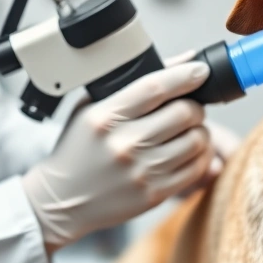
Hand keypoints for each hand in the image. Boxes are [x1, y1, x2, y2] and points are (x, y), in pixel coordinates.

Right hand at [22, 62, 214, 252]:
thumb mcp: (91, 109)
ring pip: (196, 140)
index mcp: (105, 117)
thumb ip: (133, 84)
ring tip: (190, 131)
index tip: (200, 70)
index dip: (184, 75)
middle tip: (191, 108)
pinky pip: (195, 169)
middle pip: (183, 113)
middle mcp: (124, 144)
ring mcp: (141, 171)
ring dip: (201, 131)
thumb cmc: (78, 150)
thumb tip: (183, 61)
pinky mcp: (153, 194)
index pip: (155, 87)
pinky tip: (191, 152)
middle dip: (195, 106)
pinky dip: (201, 156)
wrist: (62, 201)